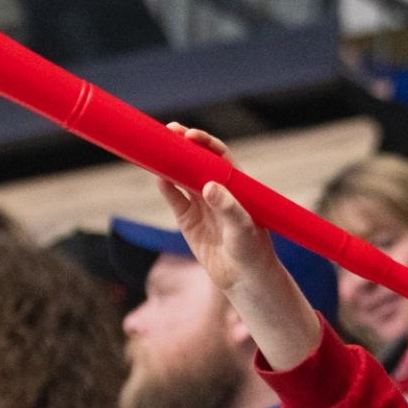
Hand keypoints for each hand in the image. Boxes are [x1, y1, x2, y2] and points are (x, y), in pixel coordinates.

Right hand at [157, 125, 279, 294]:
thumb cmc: (252, 249)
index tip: (191, 135)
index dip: (205, 142)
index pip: (219, 155)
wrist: (243, 278)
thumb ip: (228, 207)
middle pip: (197, 160)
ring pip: (181, 175)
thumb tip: (209, 186)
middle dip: (183, 144)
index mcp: (236, 184)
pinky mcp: (187, 219)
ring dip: (170, 161)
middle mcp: (217, 189)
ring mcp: (201, 203)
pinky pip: (173, 197)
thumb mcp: (243, 227)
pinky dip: (165, 185)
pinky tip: (157, 175)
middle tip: (169, 129)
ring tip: (156, 147)